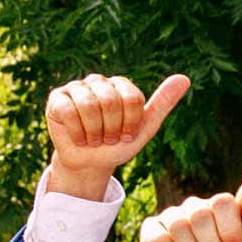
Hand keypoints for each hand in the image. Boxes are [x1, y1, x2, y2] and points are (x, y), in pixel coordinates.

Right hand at [45, 73, 188, 201]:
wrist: (92, 163)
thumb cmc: (119, 144)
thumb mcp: (145, 127)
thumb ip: (163, 103)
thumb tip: (184, 78)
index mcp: (121, 85)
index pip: (132, 98)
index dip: (131, 123)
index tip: (127, 135)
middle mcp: (98, 81)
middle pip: (110, 101)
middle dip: (112, 129)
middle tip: (109, 139)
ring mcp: (76, 87)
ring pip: (89, 106)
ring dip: (95, 133)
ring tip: (94, 140)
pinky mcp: (56, 98)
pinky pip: (69, 112)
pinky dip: (78, 133)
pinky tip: (79, 139)